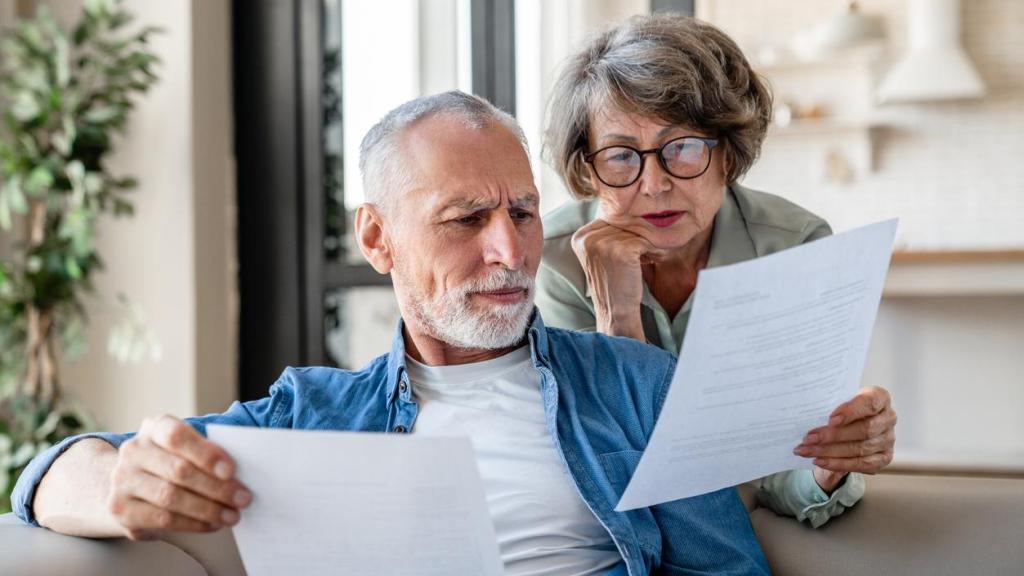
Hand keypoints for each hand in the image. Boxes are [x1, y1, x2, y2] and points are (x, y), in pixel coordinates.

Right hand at [107, 415, 251, 539]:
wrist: (128, 483)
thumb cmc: (170, 461)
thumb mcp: (185, 448)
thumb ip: (206, 453)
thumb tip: (238, 474)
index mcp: (154, 428)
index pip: (177, 435)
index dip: (206, 453)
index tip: (232, 470)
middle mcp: (134, 451)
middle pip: (179, 470)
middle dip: (217, 487)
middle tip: (243, 498)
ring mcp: (123, 481)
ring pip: (170, 497)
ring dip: (208, 509)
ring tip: (232, 515)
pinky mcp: (121, 509)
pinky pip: (162, 519)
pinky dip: (193, 524)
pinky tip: (212, 524)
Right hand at [571, 217, 663, 339]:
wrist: (616, 311)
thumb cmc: (614, 283)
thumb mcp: (602, 254)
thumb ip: (607, 232)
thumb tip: (629, 208)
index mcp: (580, 237)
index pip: (610, 219)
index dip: (626, 229)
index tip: (635, 244)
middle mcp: (588, 238)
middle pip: (623, 222)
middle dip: (639, 234)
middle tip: (649, 248)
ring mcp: (603, 243)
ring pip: (636, 230)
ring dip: (648, 241)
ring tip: (651, 254)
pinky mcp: (620, 250)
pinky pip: (645, 240)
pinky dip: (654, 248)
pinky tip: (653, 258)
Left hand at [794, 387, 896, 492]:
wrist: (850, 424)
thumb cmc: (843, 408)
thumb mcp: (838, 400)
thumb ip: (830, 404)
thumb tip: (808, 414)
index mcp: (879, 397)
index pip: (869, 403)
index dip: (850, 412)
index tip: (830, 420)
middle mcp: (888, 418)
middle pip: (863, 430)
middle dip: (833, 436)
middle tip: (808, 438)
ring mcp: (888, 439)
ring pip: (860, 449)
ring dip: (830, 451)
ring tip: (807, 450)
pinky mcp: (884, 457)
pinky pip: (861, 464)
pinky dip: (838, 463)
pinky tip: (820, 460)